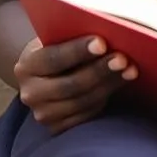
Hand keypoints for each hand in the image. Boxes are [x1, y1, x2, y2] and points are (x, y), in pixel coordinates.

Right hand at [13, 36, 137, 134]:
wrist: (44, 76)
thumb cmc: (56, 48)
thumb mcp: (55, 38)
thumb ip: (71, 35)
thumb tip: (105, 27)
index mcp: (26, 66)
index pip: (53, 59)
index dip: (78, 51)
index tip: (102, 43)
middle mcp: (31, 94)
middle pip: (71, 85)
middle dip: (99, 70)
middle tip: (122, 58)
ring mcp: (44, 114)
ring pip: (83, 101)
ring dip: (109, 84)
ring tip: (130, 69)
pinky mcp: (58, 128)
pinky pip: (87, 114)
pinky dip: (106, 98)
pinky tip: (120, 83)